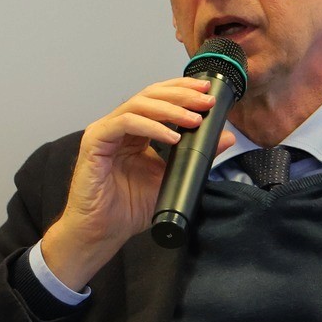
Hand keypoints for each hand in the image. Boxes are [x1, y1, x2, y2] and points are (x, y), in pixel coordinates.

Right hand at [39, 78, 234, 290]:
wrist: (104, 231)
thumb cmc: (128, 208)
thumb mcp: (173, 177)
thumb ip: (197, 156)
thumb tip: (226, 137)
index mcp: (135, 131)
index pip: (158, 99)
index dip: (182, 90)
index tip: (207, 92)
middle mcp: (119, 126)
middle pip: (150, 95)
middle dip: (181, 94)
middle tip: (205, 100)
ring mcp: (106, 131)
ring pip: (139, 104)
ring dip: (170, 109)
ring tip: (193, 119)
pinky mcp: (95, 141)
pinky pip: (125, 123)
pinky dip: (151, 127)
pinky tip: (172, 136)